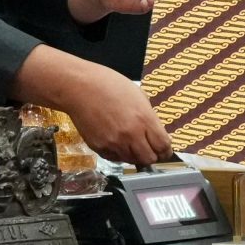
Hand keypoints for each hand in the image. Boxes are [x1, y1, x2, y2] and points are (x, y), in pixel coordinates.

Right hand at [19, 48, 173, 165]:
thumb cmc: (108, 84)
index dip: (165, 150)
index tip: (164, 150)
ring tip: (129, 143)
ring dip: (134, 154)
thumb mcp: (137, 95)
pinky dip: (118, 153)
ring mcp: (114, 143)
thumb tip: (154, 131)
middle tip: (148, 149)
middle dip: (151, 155)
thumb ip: (148, 115)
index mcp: (144, 119)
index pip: (163, 146)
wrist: (78, 87)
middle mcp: (131, 134)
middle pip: (149, 159)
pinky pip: (114, 157)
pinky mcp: (100, 147)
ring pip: (132, 160)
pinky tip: (115, 141)